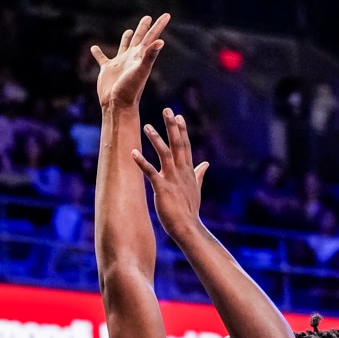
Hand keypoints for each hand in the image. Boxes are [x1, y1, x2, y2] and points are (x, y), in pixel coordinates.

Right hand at [92, 14, 169, 110]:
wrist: (117, 104)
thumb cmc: (130, 89)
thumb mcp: (141, 70)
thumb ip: (150, 55)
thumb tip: (161, 41)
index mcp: (141, 56)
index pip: (152, 37)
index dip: (159, 25)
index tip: (167, 15)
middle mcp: (131, 58)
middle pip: (139, 38)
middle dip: (144, 27)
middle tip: (147, 17)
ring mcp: (119, 63)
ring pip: (123, 46)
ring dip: (126, 38)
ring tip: (128, 31)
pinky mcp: (107, 69)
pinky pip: (102, 58)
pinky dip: (97, 53)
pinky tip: (94, 48)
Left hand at [133, 109, 209, 237]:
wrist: (188, 227)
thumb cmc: (189, 210)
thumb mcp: (196, 188)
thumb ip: (199, 174)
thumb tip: (206, 163)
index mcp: (188, 171)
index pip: (185, 146)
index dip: (181, 130)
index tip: (178, 116)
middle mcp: (181, 172)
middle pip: (178, 144)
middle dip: (172, 127)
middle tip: (167, 110)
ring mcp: (172, 179)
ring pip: (165, 154)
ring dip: (156, 139)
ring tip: (147, 125)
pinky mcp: (162, 188)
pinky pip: (150, 172)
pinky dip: (142, 162)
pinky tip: (132, 152)